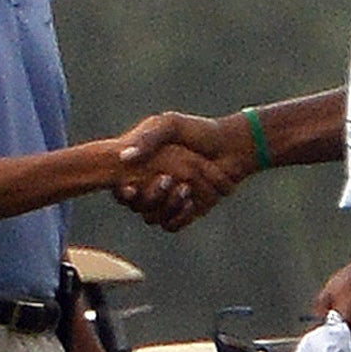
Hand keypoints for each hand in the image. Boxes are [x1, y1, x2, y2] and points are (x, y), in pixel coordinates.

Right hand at [112, 112, 253, 231]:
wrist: (232, 146)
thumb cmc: (199, 132)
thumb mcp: (170, 126)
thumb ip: (148, 139)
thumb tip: (124, 158)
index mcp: (141, 166)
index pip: (119, 185)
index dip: (119, 190)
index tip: (129, 187)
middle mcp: (150, 186)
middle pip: (134, 205)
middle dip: (150, 196)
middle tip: (167, 179)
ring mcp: (168, 200)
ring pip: (152, 217)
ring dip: (167, 205)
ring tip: (185, 188)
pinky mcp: (184, 212)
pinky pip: (171, 225)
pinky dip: (179, 216)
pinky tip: (191, 201)